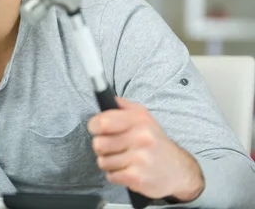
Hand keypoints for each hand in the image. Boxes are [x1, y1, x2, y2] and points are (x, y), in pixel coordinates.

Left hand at [88, 96, 204, 201]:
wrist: (179, 171)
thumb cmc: (156, 143)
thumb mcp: (144, 117)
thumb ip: (122, 106)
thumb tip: (104, 96)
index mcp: (139, 120)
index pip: (102, 122)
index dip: (94, 126)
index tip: (97, 129)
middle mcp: (141, 137)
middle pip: (98, 143)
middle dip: (101, 147)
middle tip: (113, 148)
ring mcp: (140, 158)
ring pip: (102, 161)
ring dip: (109, 162)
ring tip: (123, 160)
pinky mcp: (137, 177)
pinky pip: (110, 176)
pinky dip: (116, 175)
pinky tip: (128, 170)